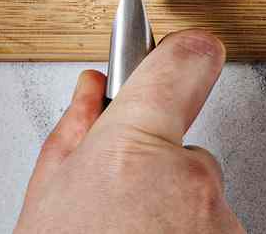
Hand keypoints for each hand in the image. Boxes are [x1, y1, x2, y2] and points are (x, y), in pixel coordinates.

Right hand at [15, 31, 243, 232]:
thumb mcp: (45, 200)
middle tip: (115, 209)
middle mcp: (190, 180)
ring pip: (201, 201)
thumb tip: (92, 92)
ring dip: (173, 219)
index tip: (182, 50)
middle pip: (187, 150)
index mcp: (136, 148)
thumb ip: (74, 133)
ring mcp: (220, 223)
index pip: (187, 62)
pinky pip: (214, 233)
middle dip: (157, 171)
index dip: (182, 53)